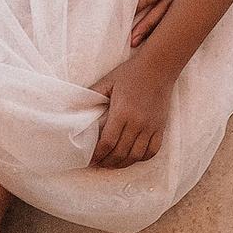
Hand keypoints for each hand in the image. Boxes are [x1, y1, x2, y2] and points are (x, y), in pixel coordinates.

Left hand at [88, 51, 177, 167]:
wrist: (159, 67)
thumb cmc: (131, 73)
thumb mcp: (108, 81)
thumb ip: (91, 94)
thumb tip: (71, 104)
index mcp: (122, 112)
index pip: (108, 142)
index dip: (97, 155)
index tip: (89, 160)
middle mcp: (138, 123)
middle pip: (120, 153)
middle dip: (107, 162)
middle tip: (97, 165)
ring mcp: (151, 127)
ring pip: (136, 156)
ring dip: (122, 164)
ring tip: (111, 164)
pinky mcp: (160, 127)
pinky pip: (152, 151)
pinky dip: (141, 158)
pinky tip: (131, 158)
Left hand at [130, 0, 213, 46]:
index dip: (142, 1)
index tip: (128, 12)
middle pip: (169, 5)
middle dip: (150, 24)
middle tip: (133, 41)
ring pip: (180, 8)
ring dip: (163, 25)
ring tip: (145, 40)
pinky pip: (190, 2)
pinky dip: (178, 17)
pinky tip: (170, 29)